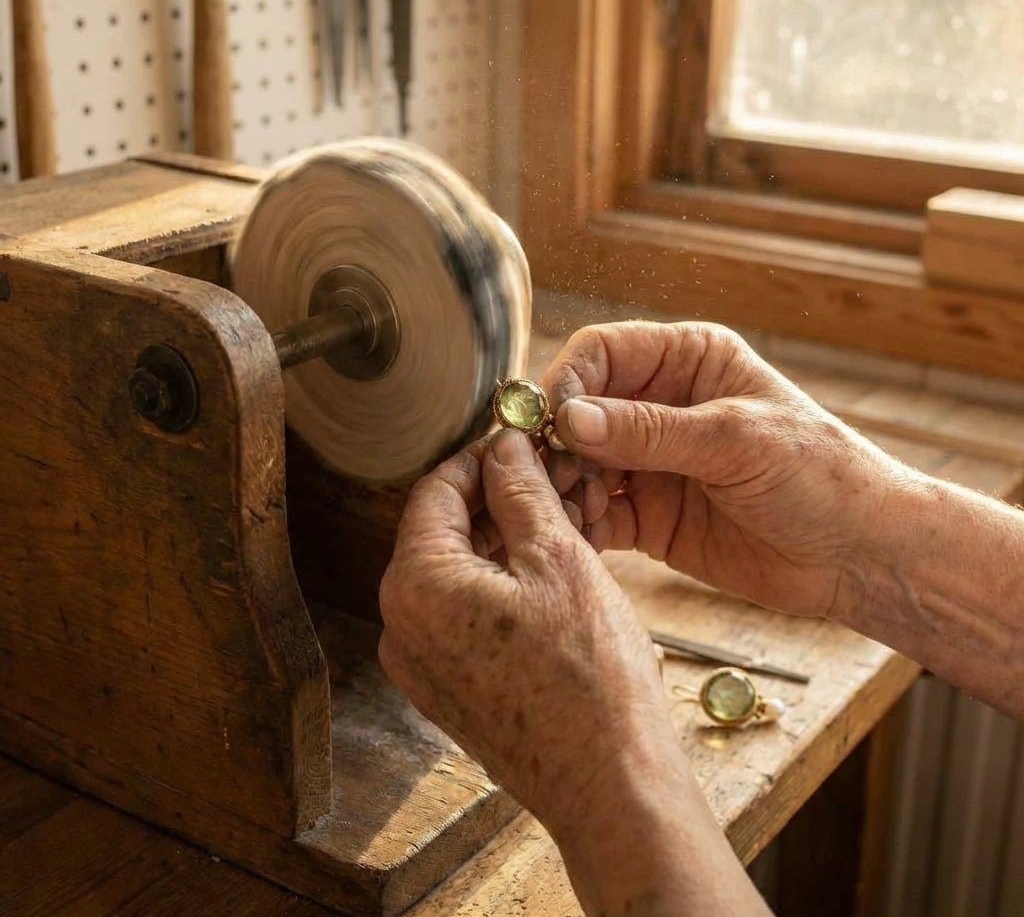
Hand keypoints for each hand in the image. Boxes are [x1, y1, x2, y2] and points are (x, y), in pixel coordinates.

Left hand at [378, 429, 676, 836]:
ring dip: (506, 542)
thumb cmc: (590, 678)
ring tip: (563, 524)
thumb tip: (504, 446)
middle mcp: (402, 626)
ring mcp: (423, 665)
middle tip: (552, 480)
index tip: (520, 441)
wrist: (611, 786)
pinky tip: (552, 574)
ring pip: (458, 574)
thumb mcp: (559, 558)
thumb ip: (520, 490)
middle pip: (444, 532)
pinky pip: (466, 616)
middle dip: (498, 500)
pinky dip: (502, 586)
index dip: (482, 457)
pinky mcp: (450, 690)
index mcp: (416, 586)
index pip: (435, 490)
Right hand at [543, 321, 904, 617]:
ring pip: (578, 464)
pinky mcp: (648, 515)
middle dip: (558, 442)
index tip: (553, 423)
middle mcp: (660, 405)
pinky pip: (595, 513)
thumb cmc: (820, 475)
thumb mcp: (737, 441)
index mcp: (687, 361)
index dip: (568, 382)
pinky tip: (580, 537)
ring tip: (567, 511)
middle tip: (551, 476)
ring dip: (564, 485)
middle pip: (578, 410)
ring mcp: (651, 463)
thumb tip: (570, 419)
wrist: (859, 555)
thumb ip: (651, 431)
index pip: (601, 353)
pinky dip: (580, 523)